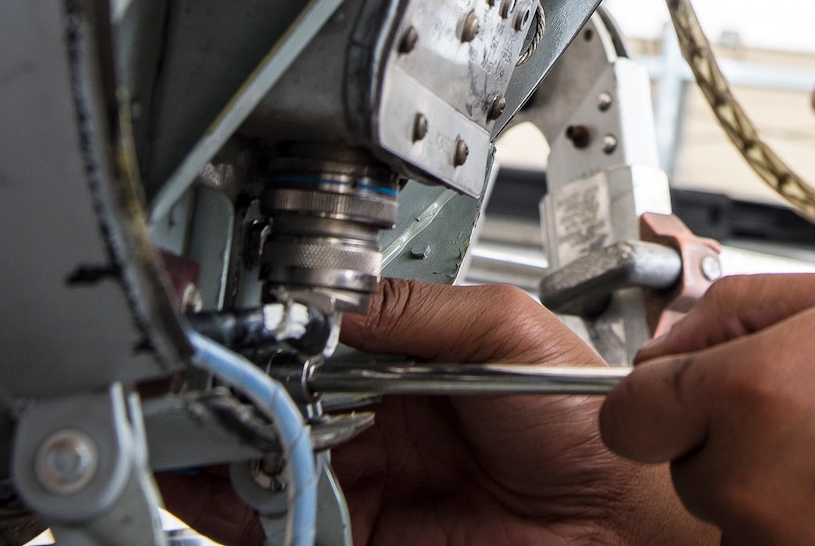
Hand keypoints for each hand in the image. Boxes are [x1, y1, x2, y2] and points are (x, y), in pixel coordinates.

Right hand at [160, 279, 710, 545]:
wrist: (622, 521)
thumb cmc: (591, 425)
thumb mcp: (508, 331)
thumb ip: (420, 310)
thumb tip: (339, 294)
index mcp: (412, 361)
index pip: (318, 339)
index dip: (274, 334)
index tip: (238, 326)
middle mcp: (380, 420)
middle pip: (278, 401)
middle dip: (236, 390)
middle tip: (201, 378)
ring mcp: (366, 483)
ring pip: (266, 463)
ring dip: (222, 447)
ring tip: (192, 425)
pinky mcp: (360, 537)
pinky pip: (284, 523)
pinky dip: (241, 507)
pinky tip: (226, 481)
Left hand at [602, 272, 814, 543]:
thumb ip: (744, 302)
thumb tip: (676, 332)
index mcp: (746, 393)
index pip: (626, 412)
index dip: (654, 398)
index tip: (683, 395)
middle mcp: (744, 479)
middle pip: (681, 463)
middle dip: (726, 438)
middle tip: (810, 416)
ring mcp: (771, 545)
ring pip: (728, 514)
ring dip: (767, 489)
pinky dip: (801, 530)